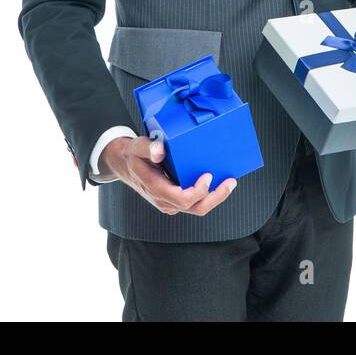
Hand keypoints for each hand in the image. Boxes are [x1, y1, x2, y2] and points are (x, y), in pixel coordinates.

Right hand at [98, 135, 236, 215]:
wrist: (124, 164)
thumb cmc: (133, 155)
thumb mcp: (138, 146)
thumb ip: (149, 147)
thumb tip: (161, 150)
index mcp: (156, 188)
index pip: (181, 199)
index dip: (198, 191)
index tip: (209, 176)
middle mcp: (164, 200)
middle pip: (194, 208)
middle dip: (216, 197)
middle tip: (230, 182)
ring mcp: (169, 202)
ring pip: (196, 208)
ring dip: (215, 197)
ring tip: (229, 183)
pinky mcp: (174, 200)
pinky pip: (194, 203)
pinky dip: (208, 195)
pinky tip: (217, 183)